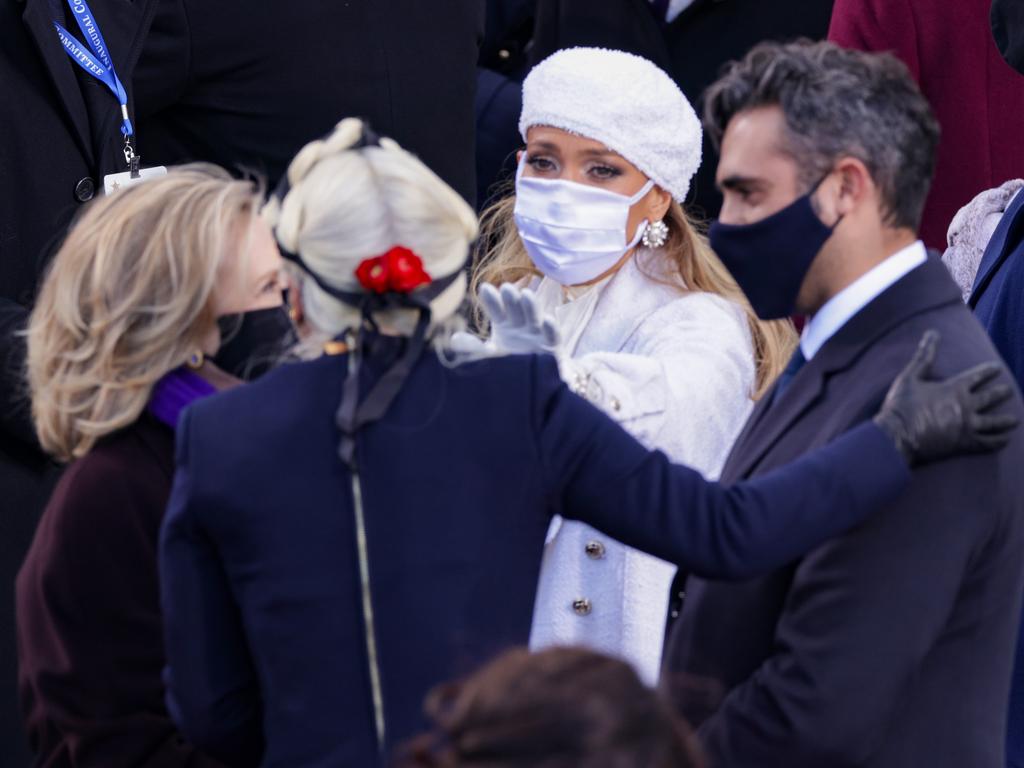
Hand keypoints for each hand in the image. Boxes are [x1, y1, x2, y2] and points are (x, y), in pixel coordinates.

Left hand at [452, 283, 560, 356]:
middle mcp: (522, 325)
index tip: (485, 289)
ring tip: (525, 295)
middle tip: (506, 288)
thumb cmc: (511, 366)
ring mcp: (538, 335)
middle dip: (511, 299)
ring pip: (535, 318)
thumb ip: (473, 348)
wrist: (533, 385)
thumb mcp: (491, 357)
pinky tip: (547, 319)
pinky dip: (551, 329)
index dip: (491, 300)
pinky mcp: (552, 348)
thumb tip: (453, 340)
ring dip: (531, 306)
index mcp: (505, 324)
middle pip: (516, 309)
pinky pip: (552, 337)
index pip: (496, 310)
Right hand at [873, 330, 1018, 465]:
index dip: (988, 371)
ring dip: (1005, 420)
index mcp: (954, 389)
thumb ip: (924, 355)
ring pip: (994, 422)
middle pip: (990, 398)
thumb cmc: (901, 406)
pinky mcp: (964, 444)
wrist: (898, 436)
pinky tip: (1004, 440)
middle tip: (1009, 390)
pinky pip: (987, 443)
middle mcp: (966, 406)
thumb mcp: (909, 377)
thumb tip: (933, 332)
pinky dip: (998, 442)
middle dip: (1001, 393)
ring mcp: (967, 426)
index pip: (977, 376)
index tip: (998, 368)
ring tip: (1014, 420)